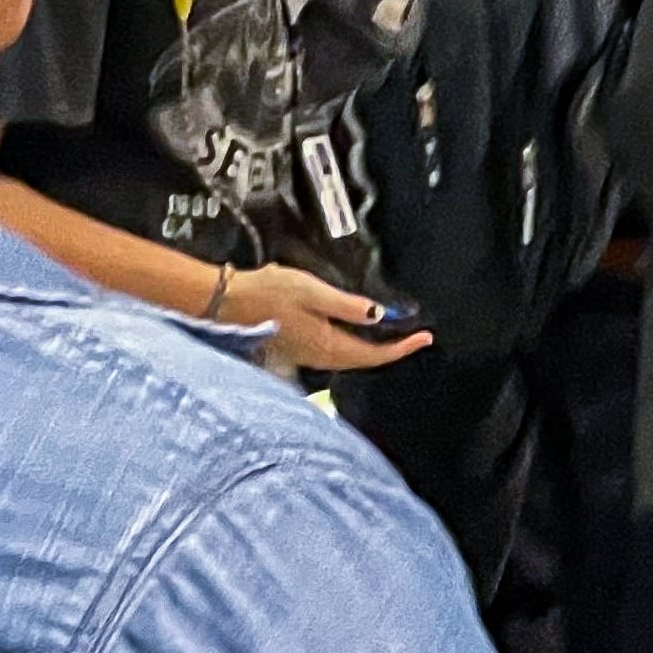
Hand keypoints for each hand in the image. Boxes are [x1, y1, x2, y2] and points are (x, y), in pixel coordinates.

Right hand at [222, 264, 429, 371]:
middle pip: (365, 359)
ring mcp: (306, 356)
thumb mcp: (314, 292)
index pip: (374, 354)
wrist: (228, 302)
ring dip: (374, 348)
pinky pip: (334, 352)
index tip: (425, 338)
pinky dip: (353, 344)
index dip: (402, 348)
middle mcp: (319, 357)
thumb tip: (379, 316)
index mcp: (327, 346)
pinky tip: (356, 332)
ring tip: (394, 335)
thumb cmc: (268, 293)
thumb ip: (348, 306)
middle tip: (416, 336)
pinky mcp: (296, 349)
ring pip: (350, 357)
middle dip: (392, 349)